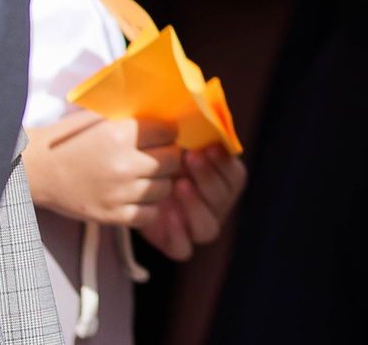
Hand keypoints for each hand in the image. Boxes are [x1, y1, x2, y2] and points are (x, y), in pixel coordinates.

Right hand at [23, 111, 183, 228]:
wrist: (36, 171)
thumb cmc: (67, 140)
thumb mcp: (98, 118)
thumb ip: (130, 116)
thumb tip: (164, 112)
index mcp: (120, 134)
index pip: (169, 131)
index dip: (167, 131)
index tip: (161, 134)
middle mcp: (123, 164)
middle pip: (172, 160)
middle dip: (167, 154)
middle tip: (156, 154)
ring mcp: (119, 194)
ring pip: (166, 187)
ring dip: (159, 180)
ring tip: (145, 175)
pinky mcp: (112, 216)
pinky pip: (151, 214)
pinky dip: (148, 206)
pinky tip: (137, 196)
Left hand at [141, 146, 246, 260]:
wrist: (131, 182)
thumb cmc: (159, 157)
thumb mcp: (177, 144)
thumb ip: (194, 135)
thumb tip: (207, 118)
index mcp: (221, 184)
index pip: (236, 179)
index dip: (225, 165)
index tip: (209, 146)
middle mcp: (213, 209)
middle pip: (223, 201)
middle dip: (209, 178)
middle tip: (191, 158)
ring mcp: (194, 228)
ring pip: (209, 229)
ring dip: (197, 206)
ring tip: (180, 184)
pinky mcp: (173, 244)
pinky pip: (183, 249)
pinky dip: (179, 234)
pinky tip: (170, 215)